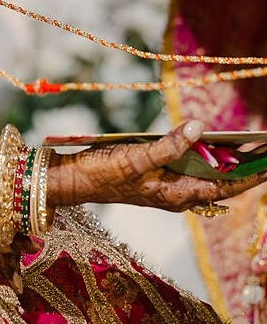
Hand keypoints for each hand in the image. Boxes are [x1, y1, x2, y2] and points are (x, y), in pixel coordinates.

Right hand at [46, 120, 266, 210]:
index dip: (252, 175)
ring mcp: (168, 185)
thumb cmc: (103, 173)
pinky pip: (191, 167)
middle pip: (222, 181)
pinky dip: (206, 156)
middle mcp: (178, 192)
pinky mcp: (157, 176)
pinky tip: (213, 143)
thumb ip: (170, 145)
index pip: (226, 187)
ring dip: (228, 161)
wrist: (75, 179)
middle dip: (247, 166)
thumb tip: (200, 128)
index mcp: (178, 194)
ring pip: (208, 174)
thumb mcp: (137, 158)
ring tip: (252, 145)